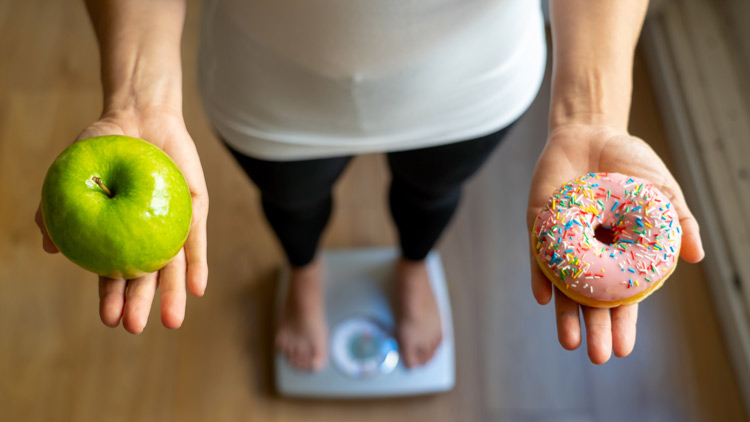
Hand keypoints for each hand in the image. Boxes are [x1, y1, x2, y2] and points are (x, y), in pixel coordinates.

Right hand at [35, 107, 208, 333]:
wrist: (138, 115)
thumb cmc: (103, 146)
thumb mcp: (73, 174)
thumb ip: (58, 209)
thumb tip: (50, 248)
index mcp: (117, 236)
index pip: (113, 274)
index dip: (111, 298)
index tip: (108, 320)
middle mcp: (145, 236)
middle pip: (144, 277)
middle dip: (139, 305)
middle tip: (133, 328)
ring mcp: (171, 225)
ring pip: (173, 266)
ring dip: (172, 294)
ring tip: (171, 321)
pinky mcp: (195, 211)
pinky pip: (196, 241)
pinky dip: (198, 264)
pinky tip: (198, 288)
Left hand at [526, 124, 703, 362]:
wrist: (592, 132)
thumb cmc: (630, 164)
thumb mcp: (661, 192)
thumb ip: (677, 222)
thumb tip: (696, 257)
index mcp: (620, 254)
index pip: (621, 297)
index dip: (623, 322)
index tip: (624, 349)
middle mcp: (590, 254)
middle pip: (590, 299)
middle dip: (595, 328)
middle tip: (599, 357)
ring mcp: (563, 242)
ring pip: (562, 284)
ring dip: (564, 314)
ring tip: (571, 342)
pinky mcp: (540, 226)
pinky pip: (538, 255)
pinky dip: (540, 274)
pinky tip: (543, 296)